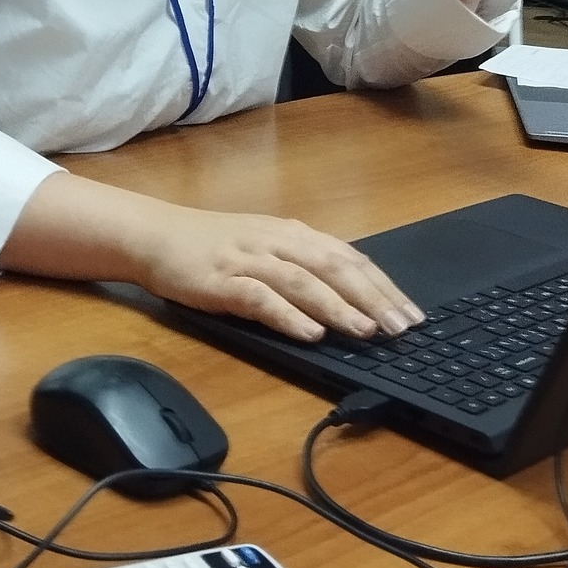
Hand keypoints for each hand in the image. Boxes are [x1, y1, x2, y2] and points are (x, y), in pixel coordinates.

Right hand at [0, 173, 422, 343]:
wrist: (155, 236)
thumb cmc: (215, 248)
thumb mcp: (266, 250)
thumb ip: (304, 270)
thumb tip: (354, 302)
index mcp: (293, 235)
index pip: (349, 258)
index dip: (383, 285)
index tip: (412, 313)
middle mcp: (277, 241)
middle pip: (334, 267)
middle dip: (373, 298)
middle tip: (402, 328)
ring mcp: (249, 258)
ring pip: (303, 280)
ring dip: (339, 306)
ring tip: (366, 331)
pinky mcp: (221, 279)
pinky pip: (260, 297)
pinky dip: (288, 314)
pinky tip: (310, 332)